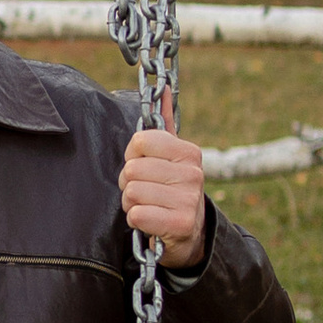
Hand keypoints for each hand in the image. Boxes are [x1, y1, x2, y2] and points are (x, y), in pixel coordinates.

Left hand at [120, 123, 209, 270]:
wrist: (189, 234)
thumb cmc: (171, 190)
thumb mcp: (171, 157)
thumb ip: (164, 124)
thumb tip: (162, 88)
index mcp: (189, 152)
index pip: (140, 141)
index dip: (133, 156)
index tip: (144, 166)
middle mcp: (193, 173)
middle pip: (131, 169)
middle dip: (129, 183)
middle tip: (146, 191)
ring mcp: (189, 200)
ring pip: (131, 193)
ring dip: (132, 203)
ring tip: (149, 206)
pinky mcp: (180, 224)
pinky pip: (136, 215)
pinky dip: (137, 220)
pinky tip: (152, 221)